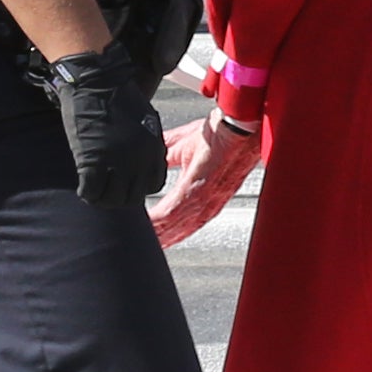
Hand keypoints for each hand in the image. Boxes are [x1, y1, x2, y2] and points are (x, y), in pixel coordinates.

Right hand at [50, 41, 169, 206]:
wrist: (97, 81)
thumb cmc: (118, 95)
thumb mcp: (145, 121)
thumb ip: (146, 145)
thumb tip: (139, 166)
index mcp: (154, 148)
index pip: (153, 185)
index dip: (137, 187)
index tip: (125, 184)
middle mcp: (139, 159)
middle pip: (132, 197)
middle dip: (119, 197)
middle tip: (107, 190)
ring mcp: (116, 162)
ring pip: (112, 199)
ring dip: (102, 198)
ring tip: (94, 190)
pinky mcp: (93, 161)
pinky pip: (92, 191)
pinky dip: (87, 193)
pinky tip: (84, 185)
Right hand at [148, 109, 260, 249]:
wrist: (235, 123)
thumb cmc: (219, 134)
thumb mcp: (183, 144)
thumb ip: (165, 153)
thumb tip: (148, 153)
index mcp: (202, 195)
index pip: (180, 221)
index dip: (162, 231)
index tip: (145, 237)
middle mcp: (206, 204)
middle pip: (177, 231)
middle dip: (158, 240)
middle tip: (137, 248)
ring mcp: (205, 200)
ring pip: (175, 227)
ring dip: (156, 234)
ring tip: (137, 240)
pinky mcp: (200, 190)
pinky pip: (176, 212)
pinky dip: (160, 222)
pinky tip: (147, 224)